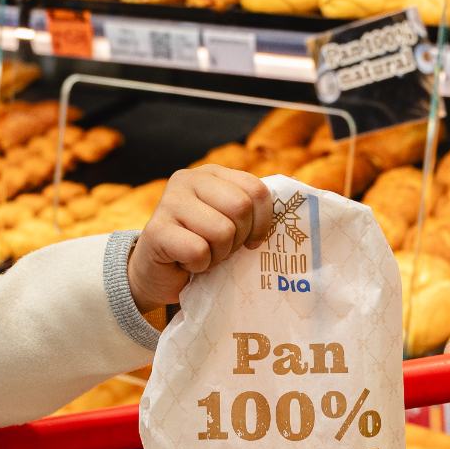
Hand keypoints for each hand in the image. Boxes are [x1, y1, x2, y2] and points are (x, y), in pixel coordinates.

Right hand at [128, 165, 271, 311]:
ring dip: (217, 255)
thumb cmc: (200, 248)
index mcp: (212, 173)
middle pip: (240, 208)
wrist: (156, 275)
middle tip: (221, 249)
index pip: (256, 190)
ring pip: (221, 231)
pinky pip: (198, 251)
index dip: (263, 222)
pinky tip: (185, 262)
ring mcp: (169, 202)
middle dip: (238, 239)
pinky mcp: (156, 230)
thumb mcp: (229, 222)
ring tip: (202, 255)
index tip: (252, 241)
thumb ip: (250, 210)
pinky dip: (199, 266)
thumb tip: (293, 209)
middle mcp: (189, 179)